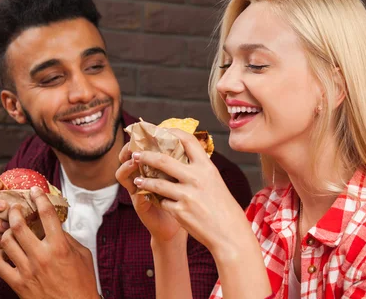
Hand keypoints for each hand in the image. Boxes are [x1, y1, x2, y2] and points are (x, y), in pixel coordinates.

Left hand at [0, 187, 98, 298]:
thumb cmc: (82, 282)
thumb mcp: (83, 255)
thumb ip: (68, 238)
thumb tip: (55, 226)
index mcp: (60, 247)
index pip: (47, 215)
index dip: (39, 198)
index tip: (34, 190)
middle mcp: (42, 256)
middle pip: (19, 226)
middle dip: (14, 212)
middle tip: (14, 207)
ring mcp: (27, 271)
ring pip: (6, 242)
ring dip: (6, 232)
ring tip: (8, 229)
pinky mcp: (18, 285)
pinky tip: (4, 251)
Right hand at [116, 143, 185, 242]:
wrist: (181, 224)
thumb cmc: (183, 199)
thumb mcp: (183, 176)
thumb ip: (181, 161)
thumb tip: (189, 139)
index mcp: (152, 167)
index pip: (142, 148)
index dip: (142, 138)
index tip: (150, 129)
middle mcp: (142, 176)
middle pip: (126, 156)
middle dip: (129, 147)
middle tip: (136, 141)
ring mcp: (138, 190)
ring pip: (122, 173)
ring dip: (128, 165)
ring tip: (135, 160)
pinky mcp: (140, 204)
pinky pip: (133, 193)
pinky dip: (136, 187)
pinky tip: (140, 182)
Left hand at [129, 129, 252, 257]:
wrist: (230, 234)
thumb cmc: (224, 208)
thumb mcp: (215, 182)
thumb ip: (199, 170)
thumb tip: (182, 157)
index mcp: (207, 167)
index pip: (188, 140)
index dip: (171, 132)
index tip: (159, 131)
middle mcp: (197, 178)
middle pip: (164, 160)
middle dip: (146, 156)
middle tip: (136, 154)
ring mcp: (187, 195)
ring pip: (157, 183)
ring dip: (145, 181)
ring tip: (138, 180)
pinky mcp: (180, 212)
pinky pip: (163, 202)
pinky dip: (158, 201)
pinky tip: (155, 201)